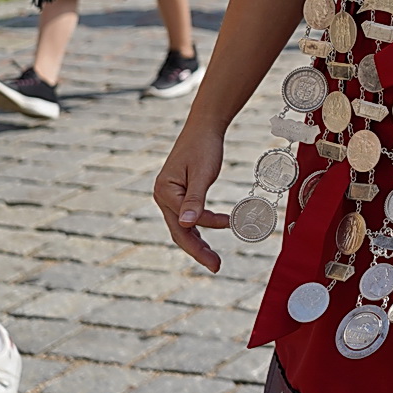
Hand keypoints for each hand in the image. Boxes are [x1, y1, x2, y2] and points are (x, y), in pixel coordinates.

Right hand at [154, 124, 230, 272]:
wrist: (204, 127)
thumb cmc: (204, 146)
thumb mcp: (203, 172)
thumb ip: (196, 199)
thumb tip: (188, 224)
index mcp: (165, 192)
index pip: (185, 221)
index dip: (206, 229)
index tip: (230, 224)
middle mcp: (162, 196)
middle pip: (179, 231)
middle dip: (197, 250)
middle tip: (216, 266)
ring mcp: (169, 196)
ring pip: (183, 227)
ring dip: (198, 242)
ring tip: (214, 259)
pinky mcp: (178, 194)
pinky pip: (187, 217)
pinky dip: (200, 226)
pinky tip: (213, 231)